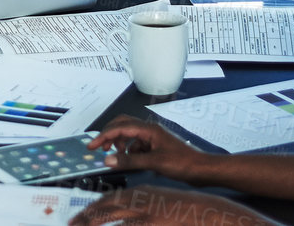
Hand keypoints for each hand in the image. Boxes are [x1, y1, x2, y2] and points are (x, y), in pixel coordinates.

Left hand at [70, 188, 273, 225]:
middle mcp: (138, 199)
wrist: (211, 211)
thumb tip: (127, 220)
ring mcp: (144, 212)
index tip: (77, 220)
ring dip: (91, 224)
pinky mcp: (150, 222)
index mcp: (139, 193)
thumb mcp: (160, 205)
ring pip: (108, 217)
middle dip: (83, 219)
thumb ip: (141, 211)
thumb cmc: (185, 211)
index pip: (107, 200)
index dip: (90, 211)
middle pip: (102, 208)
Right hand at [86, 116, 204, 180]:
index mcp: (148, 129)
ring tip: (116, 156)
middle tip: (98, 148)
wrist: (201, 169)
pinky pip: (137, 144)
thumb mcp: (153, 162)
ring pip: (129, 134)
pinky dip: (130, 151)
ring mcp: (153, 137)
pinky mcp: (156, 146)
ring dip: (120, 143)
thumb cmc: (182, 163)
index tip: (91, 146)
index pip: (119, 128)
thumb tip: (108, 159)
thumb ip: (129, 161)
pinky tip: (133, 160)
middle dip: (109, 135)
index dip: (103, 136)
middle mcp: (149, 129)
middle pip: (123, 125)